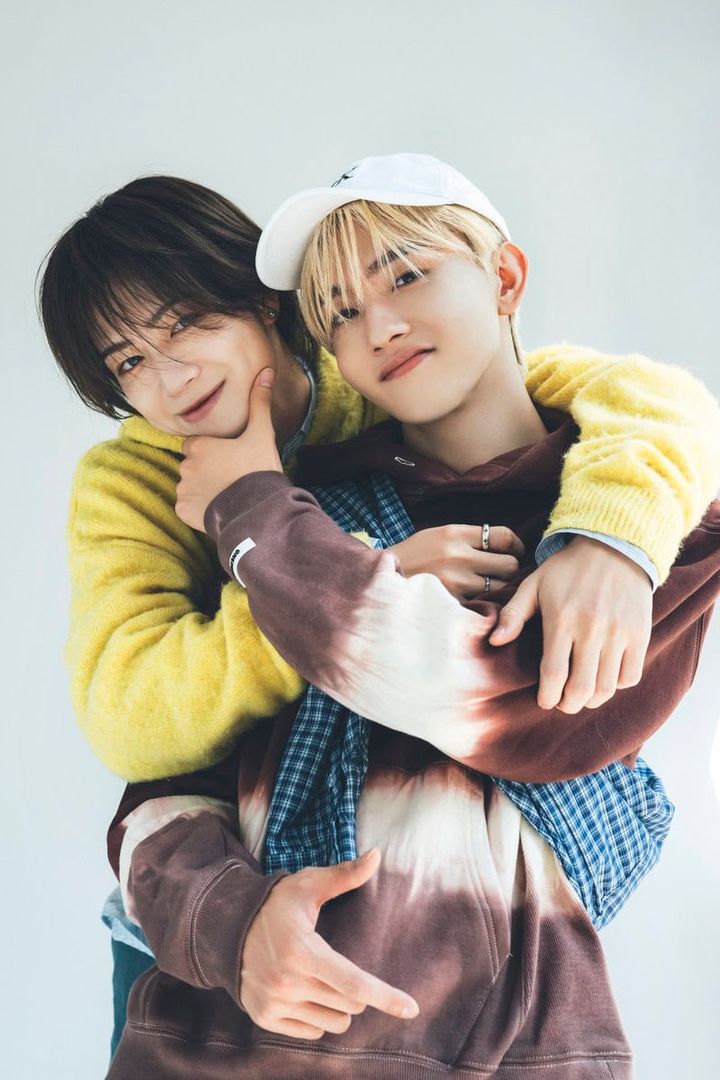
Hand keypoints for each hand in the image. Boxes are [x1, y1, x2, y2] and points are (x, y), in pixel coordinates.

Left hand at [175, 367, 281, 531]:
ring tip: (227, 496)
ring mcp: (183, 490)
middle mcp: (185, 466)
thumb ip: (260, 404)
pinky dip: (199, 509)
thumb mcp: (262, 434)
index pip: (197, 444)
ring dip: (203, 490)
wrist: (257, 511)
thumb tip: (266, 372)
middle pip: (193, 465)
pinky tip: (218, 509)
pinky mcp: (183, 511)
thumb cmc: (258, 471)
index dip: (212, 451)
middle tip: (231, 478)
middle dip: (207, 470)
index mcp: (199, 446)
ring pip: (189, 486)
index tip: (229, 459)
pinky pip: (187, 507)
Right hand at [240, 848, 418, 1039]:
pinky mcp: (265, 1018)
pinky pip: (312, 1032)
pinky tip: (302, 991)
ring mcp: (274, 1003)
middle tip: (335, 964)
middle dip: (356, 989)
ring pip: (335, 1023)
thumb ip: (345, 875)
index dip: (385, 996)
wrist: (228, 926)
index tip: (411, 1008)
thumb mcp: (308, 884)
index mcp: (302, 951)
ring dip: (338, 1006)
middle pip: (350, 1004)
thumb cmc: (277, 904)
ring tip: (319, 979)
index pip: (354, 983)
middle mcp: (287, 982)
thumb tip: (376, 855)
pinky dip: (317, 1016)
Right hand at [389, 525, 523, 601]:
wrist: (382, 579)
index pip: (504, 536)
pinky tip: (473, 599)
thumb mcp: (437, 535)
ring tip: (485, 586)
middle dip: (510, 569)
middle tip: (501, 572)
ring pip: (499, 588)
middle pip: (509, 565)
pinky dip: (482, 603)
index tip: (515, 551)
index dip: (517, 545)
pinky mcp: (452, 604)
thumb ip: (468, 538)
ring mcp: (455, 583)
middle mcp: (458, 556)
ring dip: (497, 588)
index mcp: (454, 534)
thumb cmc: (414, 556)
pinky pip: (481, 604)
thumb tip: (505, 544)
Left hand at [488, 536, 651, 712]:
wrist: (615, 546)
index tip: (544, 701)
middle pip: (581, 688)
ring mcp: (619, 633)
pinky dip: (617, 685)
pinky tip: (605, 677)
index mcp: (562, 619)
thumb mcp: (534, 584)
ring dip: (592, 699)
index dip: (548, 697)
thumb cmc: (567, 569)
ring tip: (582, 695)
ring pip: (607, 687)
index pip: (554, 674)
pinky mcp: (640, 633)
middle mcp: (592, 629)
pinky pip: (630, 675)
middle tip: (562, 703)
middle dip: (568, 705)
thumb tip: (494, 642)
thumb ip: (513, 615)